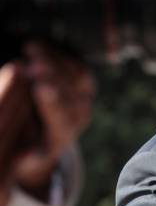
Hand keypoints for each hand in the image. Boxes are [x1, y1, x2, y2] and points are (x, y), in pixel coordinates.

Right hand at [0, 42, 94, 205]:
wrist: (46, 140)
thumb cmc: (25, 150)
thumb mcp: (23, 159)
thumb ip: (24, 152)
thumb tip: (22, 151)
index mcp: (62, 137)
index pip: (62, 119)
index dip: (52, 102)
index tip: (39, 87)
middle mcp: (79, 118)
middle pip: (72, 94)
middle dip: (53, 77)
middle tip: (33, 62)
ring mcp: (84, 100)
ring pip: (77, 77)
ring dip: (55, 61)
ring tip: (30, 48)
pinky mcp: (84, 85)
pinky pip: (77, 67)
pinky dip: (58, 55)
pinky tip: (37, 46)